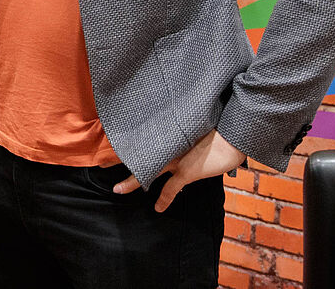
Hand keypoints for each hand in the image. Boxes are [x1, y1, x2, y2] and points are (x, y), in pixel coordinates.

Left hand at [114, 129, 244, 211]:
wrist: (234, 135)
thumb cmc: (218, 128)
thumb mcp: (195, 126)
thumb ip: (182, 130)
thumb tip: (177, 131)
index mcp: (168, 134)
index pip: (143, 136)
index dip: (128, 139)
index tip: (112, 140)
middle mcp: (169, 145)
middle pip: (138, 152)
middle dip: (118, 157)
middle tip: (100, 163)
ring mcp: (176, 158)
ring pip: (148, 171)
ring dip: (132, 181)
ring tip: (117, 189)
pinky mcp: (187, 171)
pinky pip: (171, 188)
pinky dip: (164, 199)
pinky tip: (158, 209)